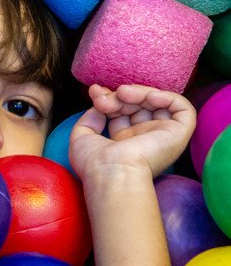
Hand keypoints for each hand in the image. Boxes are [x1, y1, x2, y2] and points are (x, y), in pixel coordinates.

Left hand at [69, 84, 195, 180]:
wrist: (113, 173)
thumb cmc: (95, 163)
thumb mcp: (82, 138)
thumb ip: (89, 119)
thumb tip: (99, 106)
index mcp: (124, 141)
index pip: (121, 112)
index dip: (110, 98)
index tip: (94, 92)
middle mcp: (144, 138)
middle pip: (137, 105)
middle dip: (119, 95)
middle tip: (103, 99)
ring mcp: (162, 134)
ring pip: (158, 103)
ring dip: (140, 92)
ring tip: (123, 94)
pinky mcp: (179, 133)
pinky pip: (183, 108)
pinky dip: (168, 96)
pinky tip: (149, 97)